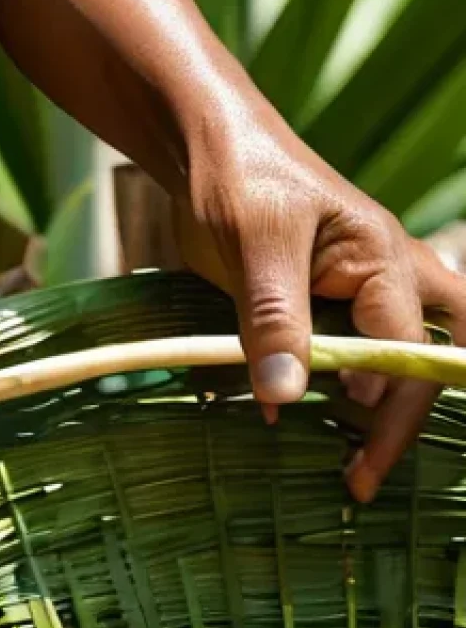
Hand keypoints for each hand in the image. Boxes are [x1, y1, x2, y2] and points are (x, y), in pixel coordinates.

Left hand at [172, 111, 465, 501]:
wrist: (205, 151)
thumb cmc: (240, 179)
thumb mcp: (257, 247)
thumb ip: (273, 319)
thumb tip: (284, 396)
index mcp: (384, 261)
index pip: (405, 350)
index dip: (386, 412)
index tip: (357, 464)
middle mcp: (383, 280)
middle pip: (423, 358)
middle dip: (401, 420)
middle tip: (361, 477)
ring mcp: (350, 293)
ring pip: (389, 358)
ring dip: (370, 411)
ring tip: (341, 464)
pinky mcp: (310, 305)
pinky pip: (334, 355)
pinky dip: (320, 389)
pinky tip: (280, 417)